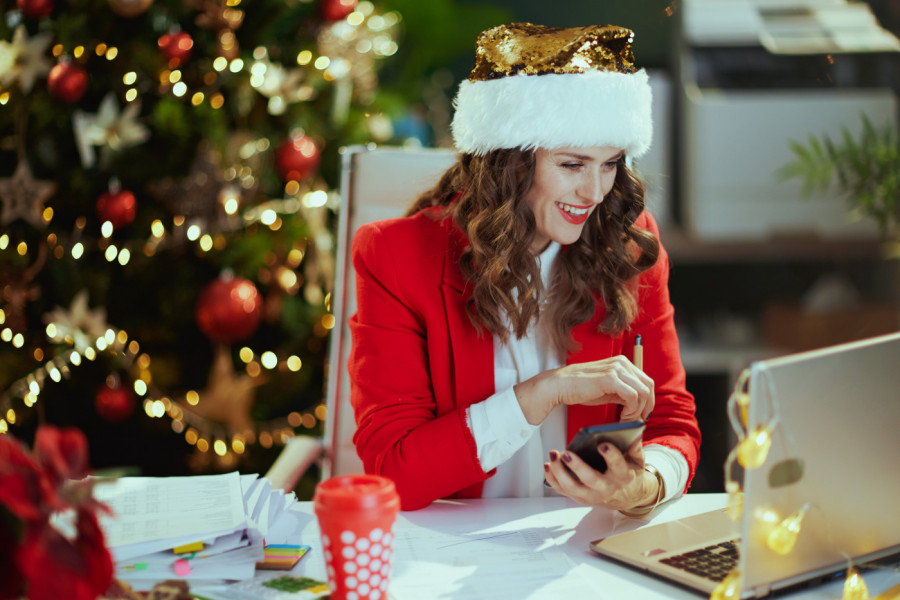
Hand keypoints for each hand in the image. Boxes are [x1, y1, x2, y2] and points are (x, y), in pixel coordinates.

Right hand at [514, 355, 653, 424]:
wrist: (559, 385)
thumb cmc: (580, 388)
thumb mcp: (607, 388)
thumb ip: (623, 391)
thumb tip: (640, 405)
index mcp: (622, 362)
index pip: (646, 381)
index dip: (648, 400)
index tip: (641, 415)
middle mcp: (622, 362)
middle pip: (648, 386)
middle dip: (646, 406)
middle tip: (637, 421)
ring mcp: (616, 369)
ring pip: (643, 392)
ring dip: (637, 411)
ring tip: (626, 421)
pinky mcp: (610, 379)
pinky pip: (633, 397)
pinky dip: (631, 411)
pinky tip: (621, 418)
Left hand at [543, 439, 661, 510]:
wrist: (628, 497)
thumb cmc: (629, 473)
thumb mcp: (637, 459)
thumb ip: (634, 446)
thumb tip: (633, 430)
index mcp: (623, 475)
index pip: (617, 465)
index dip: (610, 455)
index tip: (602, 444)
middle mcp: (607, 487)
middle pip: (590, 479)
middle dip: (577, 466)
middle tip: (566, 453)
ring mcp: (592, 495)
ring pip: (572, 487)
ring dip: (559, 472)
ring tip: (553, 455)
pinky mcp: (580, 498)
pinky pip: (563, 490)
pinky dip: (552, 479)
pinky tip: (548, 465)